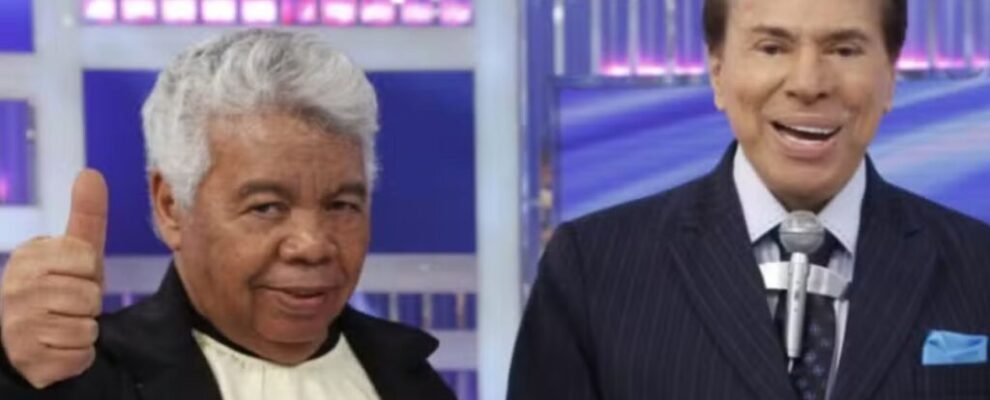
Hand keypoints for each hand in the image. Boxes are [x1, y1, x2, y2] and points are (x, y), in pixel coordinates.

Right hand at [0, 169, 107, 388]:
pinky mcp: (29, 360)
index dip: (89, 271)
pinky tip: (58, 347)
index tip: (72, 275)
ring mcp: (17, 327)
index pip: (86, 259)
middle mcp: (14, 290)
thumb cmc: (59, 286)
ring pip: (86, 327)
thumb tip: (91, 173)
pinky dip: (79, 355)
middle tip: (69, 303)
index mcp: (28, 257)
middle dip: (89, 303)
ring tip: (63, 323)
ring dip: (85, 329)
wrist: (29, 337)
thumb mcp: (76, 251)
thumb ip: (86, 215)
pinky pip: (80, 355)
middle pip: (89, 295)